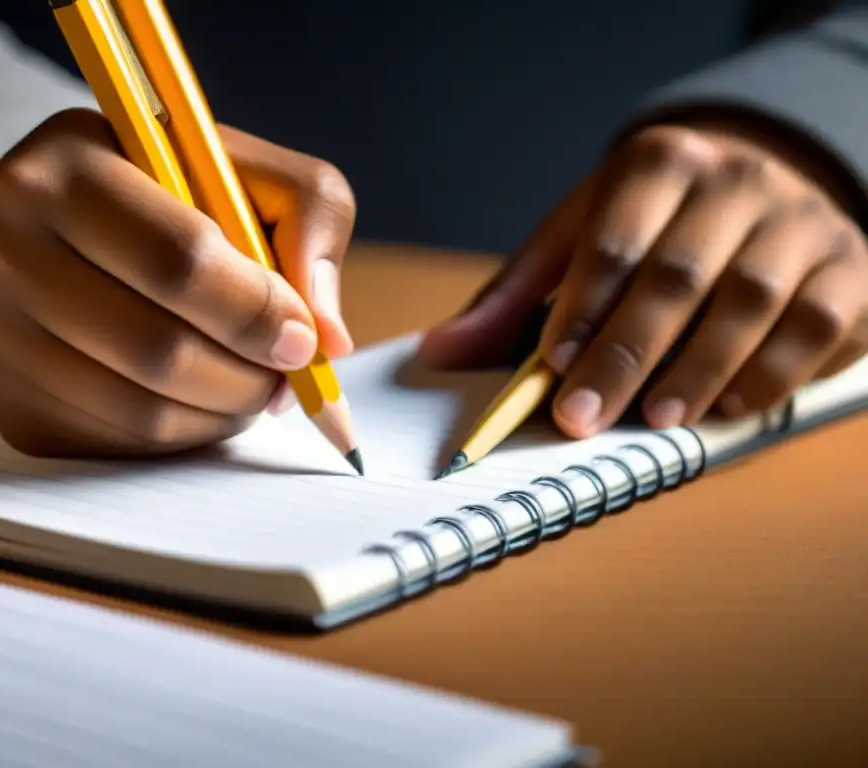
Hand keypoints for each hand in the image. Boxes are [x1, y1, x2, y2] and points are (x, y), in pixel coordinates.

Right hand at [0, 108, 354, 456]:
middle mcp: (2, 247)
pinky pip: (116, 446)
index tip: (303, 339)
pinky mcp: (4, 401)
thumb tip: (330, 336)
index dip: (257, 312)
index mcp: (67, 167)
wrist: (33, 235)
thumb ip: (307, 216)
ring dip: (223, 415)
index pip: (179, 259)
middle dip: (249, 378)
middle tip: (284, 378)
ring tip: (250, 390)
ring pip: (141, 411)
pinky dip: (181, 438)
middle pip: (158, 349)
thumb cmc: (155, 198)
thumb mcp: (235, 167)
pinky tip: (199, 405)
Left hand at [420, 122, 867, 438]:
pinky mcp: (849, 266)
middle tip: (585, 418)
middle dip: (626, 356)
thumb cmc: (653, 224)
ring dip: (699, 372)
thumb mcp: (579, 238)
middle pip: (677, 277)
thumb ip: (516, 297)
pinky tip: (724, 407)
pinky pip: (816, 328)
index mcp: (658, 163)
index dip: (582, 313)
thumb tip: (441, 352)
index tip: (552, 371)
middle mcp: (735, 181)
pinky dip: (769, 376)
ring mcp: (800, 220)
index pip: (613, 242)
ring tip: (655, 419)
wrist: (761, 185)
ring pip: (753, 303)